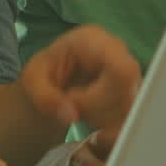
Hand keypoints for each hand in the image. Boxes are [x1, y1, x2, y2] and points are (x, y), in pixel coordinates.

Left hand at [19, 25, 140, 129]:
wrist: (53, 81)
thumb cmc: (44, 74)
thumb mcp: (32, 82)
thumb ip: (46, 98)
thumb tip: (71, 115)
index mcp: (94, 40)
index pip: (122, 70)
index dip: (100, 96)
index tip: (73, 101)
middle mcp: (118, 52)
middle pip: (127, 92)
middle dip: (98, 111)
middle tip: (73, 110)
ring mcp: (129, 72)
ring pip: (130, 107)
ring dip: (103, 120)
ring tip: (80, 112)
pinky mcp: (133, 91)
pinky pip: (129, 116)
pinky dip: (109, 125)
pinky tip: (92, 119)